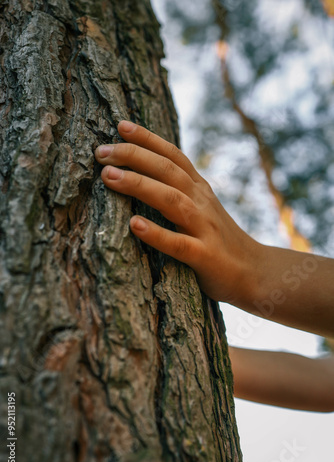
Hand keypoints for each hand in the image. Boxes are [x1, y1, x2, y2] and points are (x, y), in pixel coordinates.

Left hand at [94, 120, 259, 304]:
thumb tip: (147, 174)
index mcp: (200, 190)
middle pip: (168, 171)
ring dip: (139, 185)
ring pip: (171, 200)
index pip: (174, 156)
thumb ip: (181, 190)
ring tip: (108, 176)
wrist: (255, 272)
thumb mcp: (204, 208)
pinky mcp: (205, 257)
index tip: (121, 126)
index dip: (148, 139)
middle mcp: (202, 203)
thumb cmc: (220, 241)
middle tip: (101, 152)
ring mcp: (204, 229)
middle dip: (134, 156)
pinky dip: (157, 233)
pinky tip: (134, 224)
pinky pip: (179, 244)